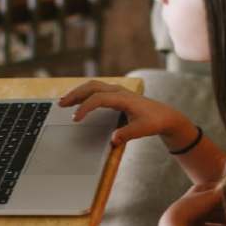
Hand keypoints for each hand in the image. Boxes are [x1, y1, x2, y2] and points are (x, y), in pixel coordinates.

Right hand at [60, 80, 193, 145]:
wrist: (165, 115)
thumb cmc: (155, 121)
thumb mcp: (144, 129)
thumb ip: (128, 134)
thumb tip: (113, 139)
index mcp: (124, 98)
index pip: (99, 98)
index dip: (85, 107)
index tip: (75, 118)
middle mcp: (119, 91)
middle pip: (92, 87)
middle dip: (75, 94)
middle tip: (61, 104)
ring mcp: (117, 91)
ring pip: (93, 86)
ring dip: (77, 92)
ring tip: (64, 102)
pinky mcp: (116, 94)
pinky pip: (96, 89)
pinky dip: (84, 93)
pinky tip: (77, 100)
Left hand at [161, 183, 225, 225]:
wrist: (175, 224)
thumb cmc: (193, 206)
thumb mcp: (211, 196)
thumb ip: (225, 192)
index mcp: (199, 189)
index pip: (216, 187)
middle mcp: (197, 200)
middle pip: (216, 203)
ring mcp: (195, 213)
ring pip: (213, 215)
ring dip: (224, 218)